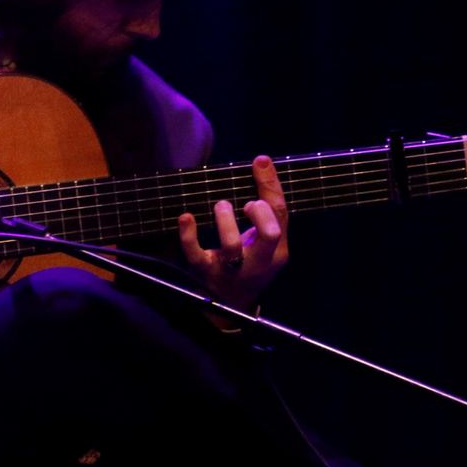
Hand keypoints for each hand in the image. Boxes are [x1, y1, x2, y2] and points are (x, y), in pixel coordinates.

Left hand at [177, 155, 288, 310]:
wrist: (231, 305)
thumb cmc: (250, 261)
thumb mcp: (266, 241)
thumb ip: (268, 209)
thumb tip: (262, 162)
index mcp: (276, 252)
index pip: (280, 215)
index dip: (270, 186)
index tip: (260, 162)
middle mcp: (257, 263)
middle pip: (269, 234)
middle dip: (260, 212)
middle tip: (248, 205)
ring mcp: (230, 269)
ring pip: (232, 247)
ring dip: (225, 221)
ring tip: (221, 206)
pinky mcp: (204, 272)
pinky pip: (196, 254)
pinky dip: (189, 234)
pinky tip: (186, 217)